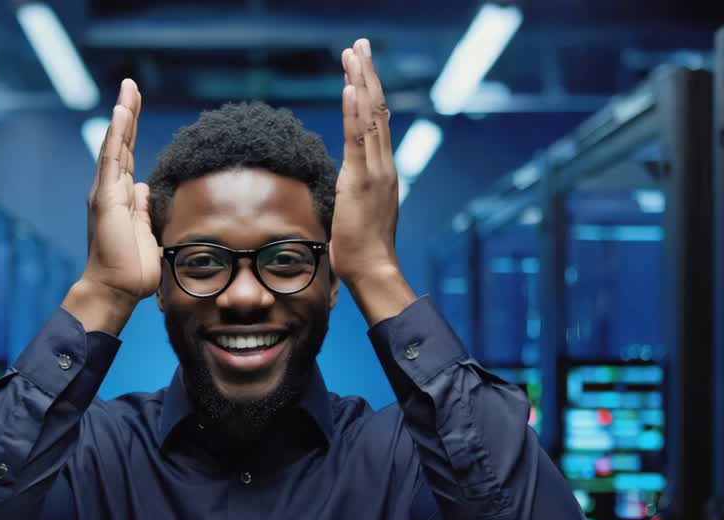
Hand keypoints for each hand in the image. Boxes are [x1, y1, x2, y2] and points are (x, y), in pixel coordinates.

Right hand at [81, 79, 160, 300]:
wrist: (116, 290)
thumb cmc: (131, 269)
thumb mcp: (146, 232)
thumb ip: (144, 209)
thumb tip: (144, 189)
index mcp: (123, 198)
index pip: (129, 156)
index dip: (133, 132)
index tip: (136, 107)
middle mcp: (111, 190)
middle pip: (122, 144)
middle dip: (128, 114)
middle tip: (132, 86)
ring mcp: (106, 192)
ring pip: (115, 145)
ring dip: (123, 116)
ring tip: (129, 89)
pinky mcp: (106, 198)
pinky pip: (111, 160)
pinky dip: (116, 135)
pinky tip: (122, 113)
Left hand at [330, 39, 401, 287]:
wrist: (373, 270)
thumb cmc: (361, 250)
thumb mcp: (356, 211)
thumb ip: (352, 191)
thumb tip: (339, 184)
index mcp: (383, 171)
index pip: (378, 122)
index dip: (370, 92)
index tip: (362, 67)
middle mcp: (384, 165)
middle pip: (378, 109)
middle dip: (368, 73)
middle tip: (360, 45)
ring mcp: (376, 171)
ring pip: (371, 116)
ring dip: (362, 80)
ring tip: (354, 52)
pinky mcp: (362, 180)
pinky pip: (358, 138)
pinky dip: (356, 109)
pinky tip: (352, 85)